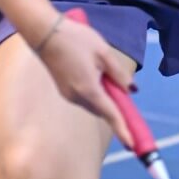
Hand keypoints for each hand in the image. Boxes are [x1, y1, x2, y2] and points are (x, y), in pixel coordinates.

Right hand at [36, 13, 136, 145]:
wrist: (46, 33)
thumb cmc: (76, 39)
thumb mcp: (104, 53)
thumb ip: (119, 74)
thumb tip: (131, 90)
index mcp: (89, 89)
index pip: (110, 114)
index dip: (123, 130)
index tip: (132, 145)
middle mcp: (77, 97)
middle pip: (102, 111)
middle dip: (116, 112)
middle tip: (130, 110)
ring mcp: (68, 95)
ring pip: (94, 105)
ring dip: (106, 101)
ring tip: (114, 84)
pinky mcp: (64, 90)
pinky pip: (85, 98)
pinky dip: (96, 96)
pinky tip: (99, 80)